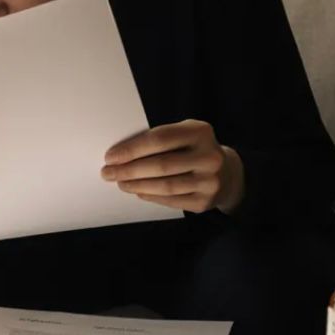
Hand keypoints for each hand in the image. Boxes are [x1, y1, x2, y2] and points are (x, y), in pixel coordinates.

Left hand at [100, 120, 245, 214]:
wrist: (227, 173)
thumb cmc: (193, 149)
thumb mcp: (184, 134)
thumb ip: (160, 139)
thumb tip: (121, 153)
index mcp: (200, 132)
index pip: (159, 140)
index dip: (132, 149)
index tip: (110, 156)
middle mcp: (209, 157)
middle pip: (160, 165)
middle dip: (129, 170)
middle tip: (108, 173)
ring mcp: (209, 181)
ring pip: (165, 186)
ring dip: (137, 185)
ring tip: (120, 183)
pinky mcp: (205, 202)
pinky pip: (171, 200)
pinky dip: (151, 196)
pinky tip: (138, 192)